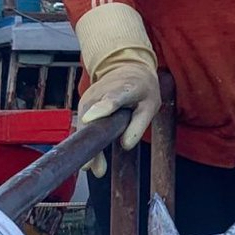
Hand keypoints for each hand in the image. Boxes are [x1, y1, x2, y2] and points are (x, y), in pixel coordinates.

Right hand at [77, 58, 159, 173]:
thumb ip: (139, 124)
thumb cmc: (142, 88)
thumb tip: (126, 145)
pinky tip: (89, 161)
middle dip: (90, 141)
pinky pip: (83, 125)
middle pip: (92, 117)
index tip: (89, 118)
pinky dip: (86, 141)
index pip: (112, 98)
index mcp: (125, 88)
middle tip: (91, 166)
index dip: (101, 108)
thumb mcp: (151, 104)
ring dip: (87, 146)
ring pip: (84, 124)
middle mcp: (101, 92)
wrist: (126, 67)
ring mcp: (89, 97)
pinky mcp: (83, 103)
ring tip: (91, 167)